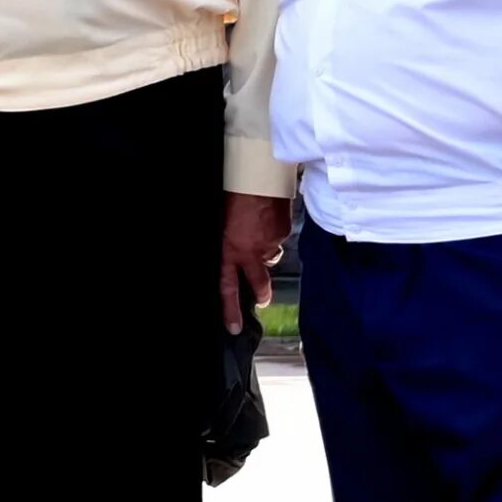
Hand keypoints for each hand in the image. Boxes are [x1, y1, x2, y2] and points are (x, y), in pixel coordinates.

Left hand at [221, 193, 291, 334]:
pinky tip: (266, 218)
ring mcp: (270, 243)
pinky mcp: (283, 231)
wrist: (256, 174)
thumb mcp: (218, 222)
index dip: (231, 310)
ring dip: (265, 251)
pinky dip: (273, 233)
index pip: (227, 287)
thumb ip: (225, 243)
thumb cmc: (232, 194)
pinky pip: (278, 238)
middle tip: (261, 298)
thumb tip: (226, 251)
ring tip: (258, 232)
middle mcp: (251, 252)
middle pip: (259, 283)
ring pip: (269, 256)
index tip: (234, 327)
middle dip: (261, 293)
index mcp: (230, 250)